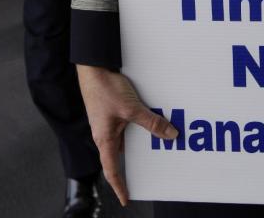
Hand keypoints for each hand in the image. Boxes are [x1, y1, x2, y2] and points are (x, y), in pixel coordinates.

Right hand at [77, 65, 178, 206]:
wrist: (93, 67)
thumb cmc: (104, 89)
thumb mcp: (132, 109)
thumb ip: (151, 123)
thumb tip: (170, 135)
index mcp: (104, 139)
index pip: (111, 170)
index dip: (119, 186)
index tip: (126, 198)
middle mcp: (105, 133)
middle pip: (121, 155)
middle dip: (134, 164)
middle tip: (148, 173)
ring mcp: (107, 122)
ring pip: (126, 139)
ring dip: (139, 142)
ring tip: (157, 143)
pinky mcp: (111, 110)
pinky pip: (127, 125)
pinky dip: (139, 127)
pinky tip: (152, 121)